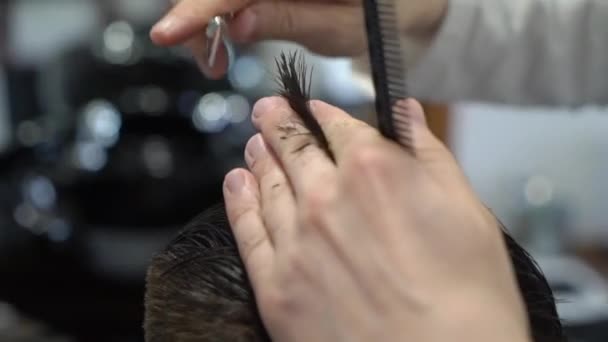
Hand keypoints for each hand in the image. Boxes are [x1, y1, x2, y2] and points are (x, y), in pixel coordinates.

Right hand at [150, 0, 447, 78]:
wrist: (410, 6)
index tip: (169, 33)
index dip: (198, 7)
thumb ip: (286, 19)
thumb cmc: (388, 14)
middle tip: (205, 61)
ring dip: (206, 18)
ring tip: (213, 59)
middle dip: (198, 14)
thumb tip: (234, 23)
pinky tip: (225, 38)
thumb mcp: (339, 26)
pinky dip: (221, 14)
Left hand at [222, 96, 531, 341]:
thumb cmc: (468, 300)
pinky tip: (236, 183)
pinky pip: (247, 230)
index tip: (314, 106)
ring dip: (259, 156)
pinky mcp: (275, 286)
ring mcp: (295, 242)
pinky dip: (238, 200)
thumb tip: (405, 113)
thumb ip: (429, 154)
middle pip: (293, 148)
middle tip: (268, 109)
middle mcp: (326, 198)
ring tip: (253, 142)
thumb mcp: (468, 211)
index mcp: (374, 171)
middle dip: (279, 123)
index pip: (338, 127)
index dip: (324, 113)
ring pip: (267, 184)